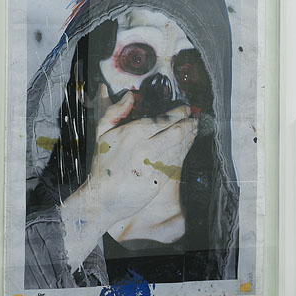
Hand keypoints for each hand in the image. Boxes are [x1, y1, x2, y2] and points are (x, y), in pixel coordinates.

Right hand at [62, 85, 196, 241]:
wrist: (102, 199)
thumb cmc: (102, 165)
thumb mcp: (100, 133)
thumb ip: (114, 112)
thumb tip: (129, 96)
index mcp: (132, 133)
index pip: (163, 119)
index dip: (179, 113)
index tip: (186, 109)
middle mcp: (146, 148)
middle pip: (177, 132)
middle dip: (190, 123)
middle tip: (195, 118)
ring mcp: (155, 165)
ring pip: (180, 146)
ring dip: (191, 136)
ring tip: (195, 129)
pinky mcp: (160, 179)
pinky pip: (178, 161)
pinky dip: (185, 151)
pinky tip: (187, 146)